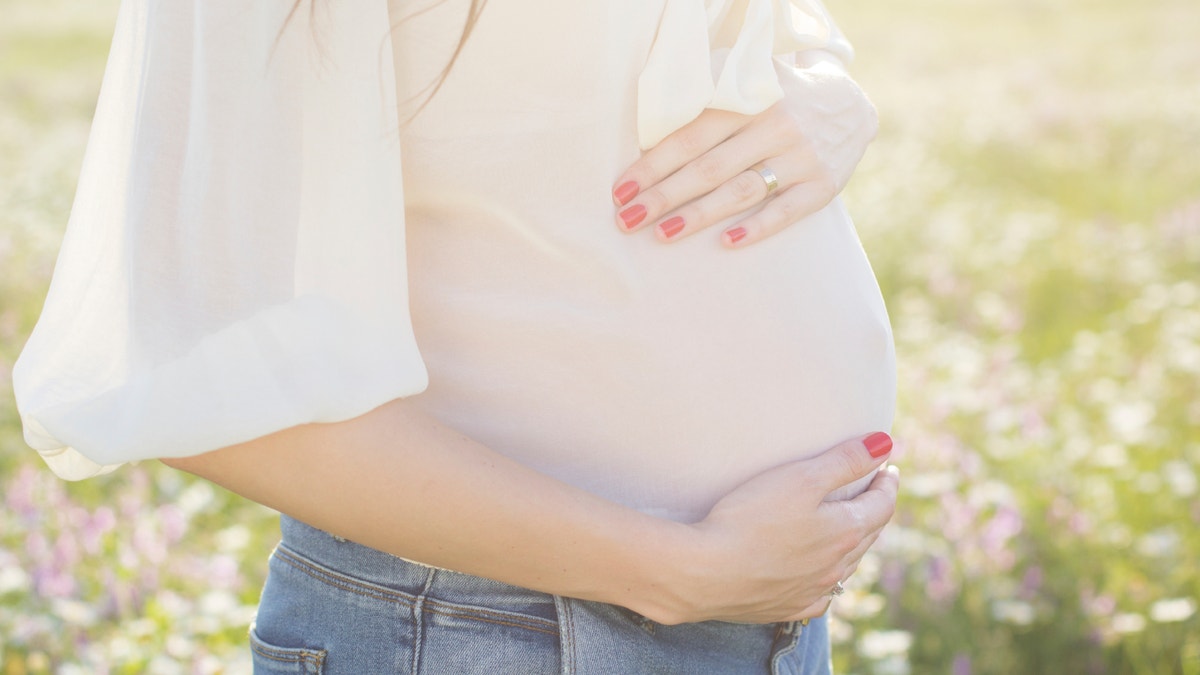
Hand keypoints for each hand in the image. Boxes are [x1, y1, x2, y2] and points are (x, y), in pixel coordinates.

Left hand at [611, 56, 877, 247]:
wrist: (851, 103)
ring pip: (742, 191)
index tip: (621, 190)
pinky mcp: (822, 185)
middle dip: (663, 196)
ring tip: (662, 235)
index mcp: (749, 100)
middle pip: (709, 167)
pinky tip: (727, 244)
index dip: (653, 164)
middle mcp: (775, 127)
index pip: (691, 136)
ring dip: (699, 215)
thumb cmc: (777, 99)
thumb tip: (647, 136)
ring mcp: (801, 157)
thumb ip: (708, 101)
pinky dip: (758, 228)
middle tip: (626, 220)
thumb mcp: (749, 85)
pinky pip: (787, 211)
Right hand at [652, 432, 898, 623]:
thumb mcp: (801, 478)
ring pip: (847, 566)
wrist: (705, 572)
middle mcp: (836, 566)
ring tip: (852, 528)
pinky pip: (821, 596)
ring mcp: (813, 591)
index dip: (887, 484)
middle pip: (868, 535)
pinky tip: (822, 578)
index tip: (887, 470)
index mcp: (845, 531)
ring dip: (856, 544)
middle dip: (875, 510)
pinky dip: (829, 580)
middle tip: (874, 492)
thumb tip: (885, 443)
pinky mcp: (786, 607)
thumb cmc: (750, 518)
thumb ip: (845, 460)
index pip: (881, 505)